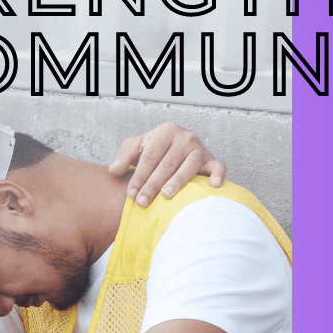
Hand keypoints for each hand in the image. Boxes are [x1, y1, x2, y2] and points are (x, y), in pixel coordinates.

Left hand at [108, 123, 225, 206]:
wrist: (176, 147)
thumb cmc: (155, 150)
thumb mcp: (136, 147)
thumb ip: (123, 156)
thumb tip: (114, 170)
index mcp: (166, 131)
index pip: (150, 156)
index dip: (139, 176)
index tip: (130, 194)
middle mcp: (185, 137)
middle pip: (167, 164)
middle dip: (152, 184)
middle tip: (142, 202)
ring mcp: (199, 149)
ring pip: (189, 167)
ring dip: (177, 182)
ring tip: (165, 196)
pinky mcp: (211, 160)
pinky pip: (218, 167)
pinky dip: (217, 176)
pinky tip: (212, 186)